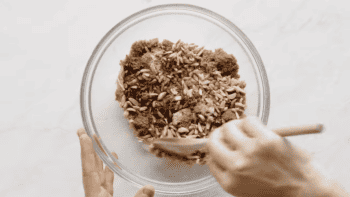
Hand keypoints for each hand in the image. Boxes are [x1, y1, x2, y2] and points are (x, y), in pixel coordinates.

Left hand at [77, 128, 154, 196]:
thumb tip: (150, 188)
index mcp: (95, 195)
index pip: (89, 170)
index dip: (86, 153)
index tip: (83, 137)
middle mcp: (94, 193)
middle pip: (90, 168)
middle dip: (87, 149)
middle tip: (83, 132)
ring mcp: (99, 194)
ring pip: (97, 173)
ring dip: (98, 157)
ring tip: (97, 141)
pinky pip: (106, 179)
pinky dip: (109, 168)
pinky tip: (113, 159)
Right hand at [207, 116, 345, 196]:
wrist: (309, 193)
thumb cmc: (281, 192)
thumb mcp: (248, 190)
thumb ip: (234, 174)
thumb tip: (226, 151)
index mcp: (230, 183)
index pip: (210, 160)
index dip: (217, 151)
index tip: (224, 146)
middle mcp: (236, 167)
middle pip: (214, 141)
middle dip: (219, 134)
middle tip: (229, 132)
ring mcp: (250, 152)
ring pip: (229, 127)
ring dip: (236, 125)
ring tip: (246, 129)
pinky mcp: (266, 140)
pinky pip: (249, 121)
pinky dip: (251, 121)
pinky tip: (258, 127)